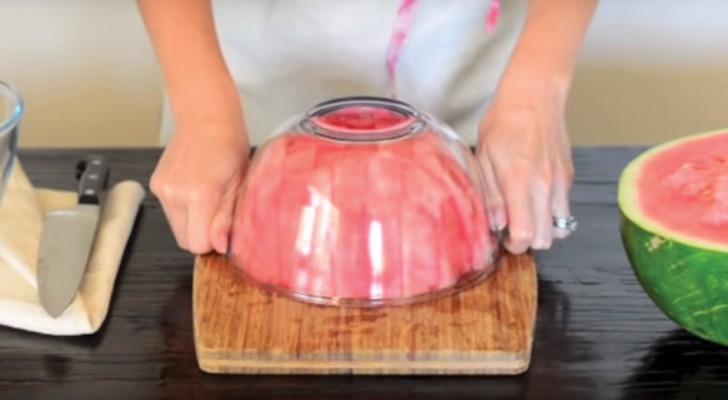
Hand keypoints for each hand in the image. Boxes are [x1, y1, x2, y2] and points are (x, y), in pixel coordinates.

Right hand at [151, 117, 248, 253]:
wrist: (207, 117)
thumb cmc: (230, 145)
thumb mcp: (239, 184)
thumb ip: (227, 218)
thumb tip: (220, 246)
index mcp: (198, 194)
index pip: (198, 244)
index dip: (214, 242)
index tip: (225, 228)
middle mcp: (174, 193)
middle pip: (184, 241)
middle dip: (202, 234)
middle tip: (218, 211)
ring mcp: (161, 188)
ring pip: (177, 228)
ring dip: (193, 222)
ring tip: (208, 197)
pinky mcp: (155, 185)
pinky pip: (170, 212)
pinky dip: (183, 209)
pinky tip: (196, 189)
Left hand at [476, 77, 574, 253]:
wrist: (534, 96)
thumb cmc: (503, 122)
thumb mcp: (483, 156)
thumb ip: (490, 194)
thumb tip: (496, 224)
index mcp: (519, 182)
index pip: (526, 235)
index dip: (514, 245)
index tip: (504, 239)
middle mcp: (544, 186)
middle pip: (546, 238)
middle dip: (529, 240)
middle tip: (512, 228)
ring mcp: (560, 182)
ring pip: (561, 227)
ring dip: (543, 228)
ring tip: (526, 214)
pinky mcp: (568, 176)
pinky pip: (564, 207)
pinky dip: (551, 211)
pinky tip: (535, 196)